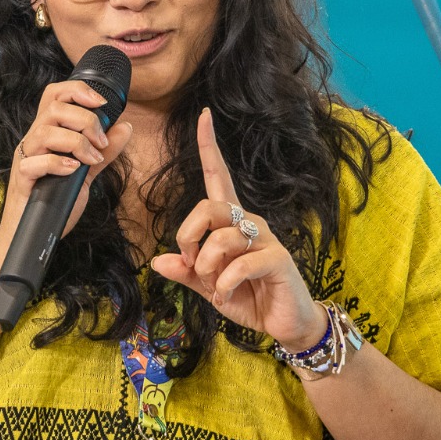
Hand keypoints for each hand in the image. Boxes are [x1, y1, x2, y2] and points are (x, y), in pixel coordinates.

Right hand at [0, 79, 133, 245]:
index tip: (101, 103)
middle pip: (53, 107)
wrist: (32, 235)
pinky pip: (35, 162)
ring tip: (92, 159)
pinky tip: (74, 171)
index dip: (77, 91)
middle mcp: (34, 141)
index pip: (55, 95)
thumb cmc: (54, 202)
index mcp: (47, 133)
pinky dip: (58, 163)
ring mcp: (26, 159)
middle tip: (101, 143)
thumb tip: (125, 127)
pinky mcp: (22, 179)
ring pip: (45, 130)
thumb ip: (104, 152)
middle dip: (85, 120)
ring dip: (76, 142)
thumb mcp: (86, 173)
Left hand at [149, 107, 323, 348]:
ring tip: (216, 288)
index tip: (204, 115)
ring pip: (221, 239)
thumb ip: (185, 273)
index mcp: (230, 222)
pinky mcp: (278, 259)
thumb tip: (156, 261)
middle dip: (188, 237)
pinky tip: (227, 296)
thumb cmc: (248, 298)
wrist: (283, 324)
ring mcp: (265, 238)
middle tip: (190, 265)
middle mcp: (249, 222)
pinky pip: (241, 263)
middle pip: (208, 207)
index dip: (209, 147)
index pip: (218, 176)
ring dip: (208, 269)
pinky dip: (225, 284)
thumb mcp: (209, 286)